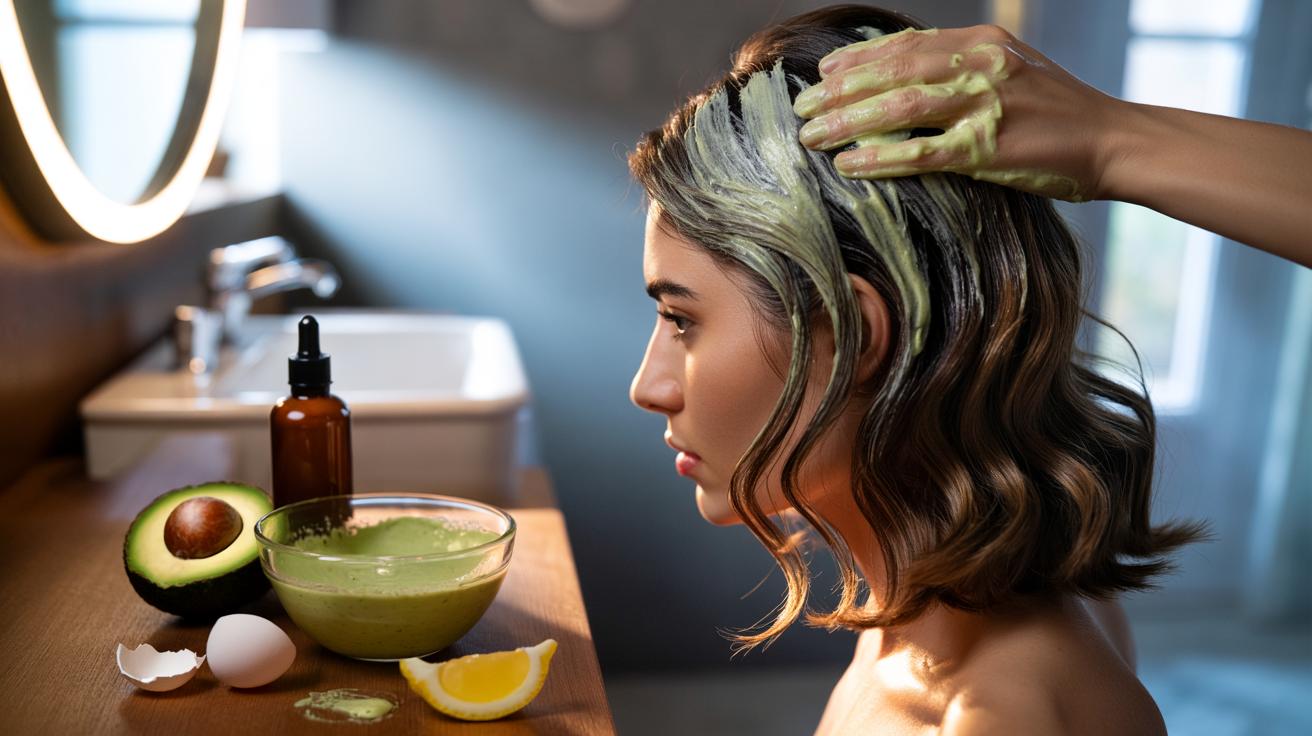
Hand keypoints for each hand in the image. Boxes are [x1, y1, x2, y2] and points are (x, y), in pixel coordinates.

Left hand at [793, 24, 1123, 201]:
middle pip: (893, 72)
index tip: (824, 70)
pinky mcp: (988, 149)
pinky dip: (880, 157)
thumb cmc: (1057, 111)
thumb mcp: (1012, 69)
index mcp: (981, 43)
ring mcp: (984, 106)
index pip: (905, 45)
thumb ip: (963, 66)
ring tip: (810, 135)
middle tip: (801, 106)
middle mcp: (979, 66)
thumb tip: (906, 71)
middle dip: (840, 89)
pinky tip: (849, 164)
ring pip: (898, 107)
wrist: (1113, 140)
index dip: (859, 58)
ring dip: (848, 121)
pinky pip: (921, 153)